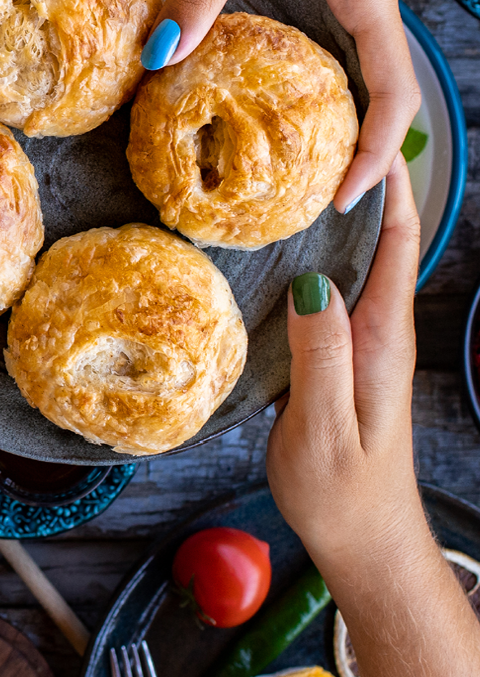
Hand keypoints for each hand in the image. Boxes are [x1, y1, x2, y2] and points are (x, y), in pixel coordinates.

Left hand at [151, 0, 418, 212]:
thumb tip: (156, 60)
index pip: (390, 89)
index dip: (372, 153)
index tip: (340, 200)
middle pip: (383, 80)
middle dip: (356, 140)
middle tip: (311, 194)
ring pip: (364, 52)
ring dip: (341, 104)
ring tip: (299, 157)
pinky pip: (348, 24)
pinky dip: (326, 63)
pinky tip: (285, 84)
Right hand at [269, 155, 423, 574]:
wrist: (366, 546)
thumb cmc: (344, 494)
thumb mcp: (324, 425)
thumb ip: (321, 355)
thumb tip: (313, 281)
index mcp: (381, 338)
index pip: (397, 243)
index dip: (386, 185)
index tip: (362, 130)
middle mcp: (378, 333)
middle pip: (380, 240)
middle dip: (360, 182)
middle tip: (319, 130)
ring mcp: (361, 346)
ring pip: (355, 262)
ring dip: (335, 216)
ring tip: (296, 171)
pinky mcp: (340, 361)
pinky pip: (332, 290)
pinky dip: (313, 256)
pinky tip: (280, 247)